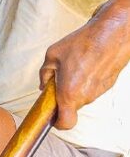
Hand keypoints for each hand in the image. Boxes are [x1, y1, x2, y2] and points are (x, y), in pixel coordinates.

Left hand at [40, 14, 129, 129]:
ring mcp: (99, 91)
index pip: (65, 123)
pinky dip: (87, 80)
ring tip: (76, 66)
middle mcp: (86, 96)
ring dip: (75, 86)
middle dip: (63, 96)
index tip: (52, 116)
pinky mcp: (108, 84)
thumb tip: (43, 85)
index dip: (57, 123)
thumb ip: (44, 74)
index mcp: (69, 94)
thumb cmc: (83, 43)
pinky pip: (92, 88)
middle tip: (59, 78)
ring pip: (82, 96)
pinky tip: (87, 64)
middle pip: (71, 107)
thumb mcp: (52, 55)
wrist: (113, 32)